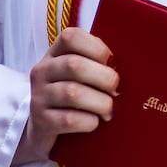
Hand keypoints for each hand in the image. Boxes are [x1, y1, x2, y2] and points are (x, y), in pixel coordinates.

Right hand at [11, 27, 118, 166]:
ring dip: (99, 102)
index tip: (109, 61)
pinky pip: (69, 119)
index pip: (71, 37)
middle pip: (74, 65)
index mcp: (54, 54)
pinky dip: (89, 121)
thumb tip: (126, 66)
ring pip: (72, 93)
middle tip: (115, 90)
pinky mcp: (42, 122)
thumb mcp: (78, 75)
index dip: (96, 47)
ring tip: (108, 109)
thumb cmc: (72, 96)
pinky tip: (95, 122)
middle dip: (104, 78)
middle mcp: (42, 71)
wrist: (45, 129)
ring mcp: (39, 96)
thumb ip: (95, 64)